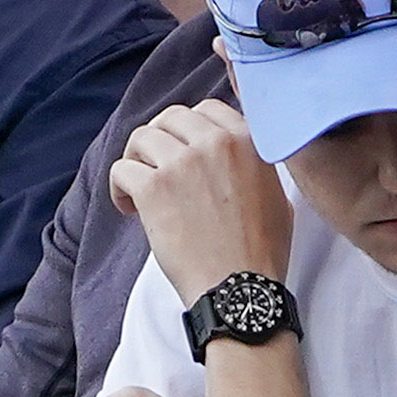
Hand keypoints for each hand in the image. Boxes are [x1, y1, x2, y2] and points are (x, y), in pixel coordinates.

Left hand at [108, 99, 295, 313]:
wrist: (239, 288)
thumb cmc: (260, 251)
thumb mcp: (275, 192)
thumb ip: (251, 162)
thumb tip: (231, 153)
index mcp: (247, 140)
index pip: (206, 108)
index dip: (189, 130)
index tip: (183, 151)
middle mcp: (215, 142)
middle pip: (170, 118)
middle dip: (159, 140)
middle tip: (156, 168)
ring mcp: (182, 163)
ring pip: (141, 138)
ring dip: (137, 161)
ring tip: (140, 190)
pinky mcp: (154, 188)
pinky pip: (121, 169)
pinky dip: (120, 188)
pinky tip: (130, 208)